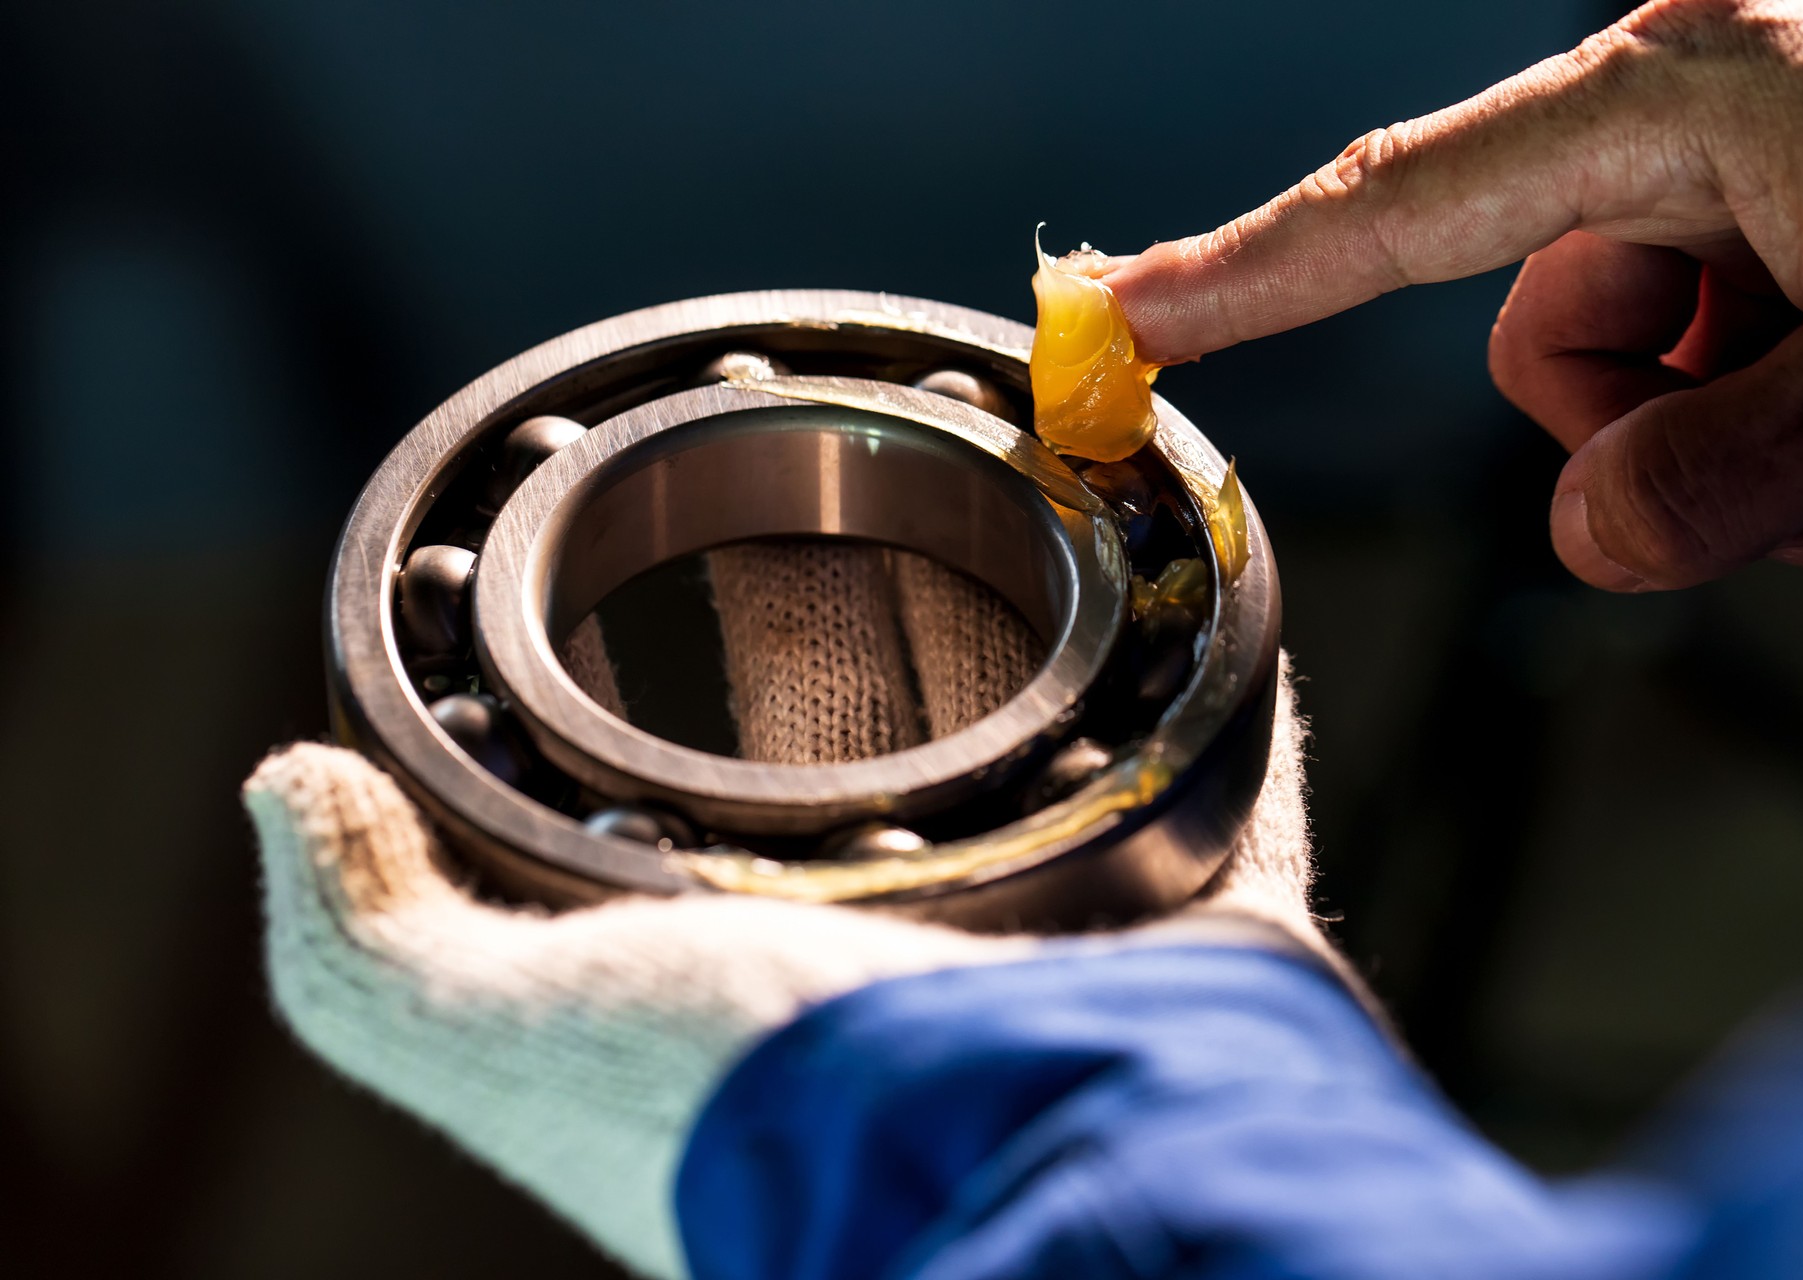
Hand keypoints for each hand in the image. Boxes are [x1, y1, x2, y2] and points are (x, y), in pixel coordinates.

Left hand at [247, 544, 1332, 1279]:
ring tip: (1023, 525)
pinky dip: (1218, 682)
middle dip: (873, 682)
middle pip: (896, 797)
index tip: (656, 618)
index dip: (677, 744)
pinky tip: (1187, 569)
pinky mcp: (1217, 912)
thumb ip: (366, 954)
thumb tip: (289, 785)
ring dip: (1045, 671)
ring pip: (1062, 771)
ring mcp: (1078, 944)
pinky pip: (1228, 767)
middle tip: (852, 530)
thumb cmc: (766, 1114)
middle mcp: (920, 978)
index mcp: (760, 1002)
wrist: (1029, 1167)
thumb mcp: (511, 1039)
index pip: (706, 843)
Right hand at [1108, 0, 1802, 591]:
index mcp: (1680, 97)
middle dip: (1642, 429)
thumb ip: (1725, 471)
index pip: (1396, 210)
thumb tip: (1588, 540)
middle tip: (1794, 471)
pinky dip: (1770, 428)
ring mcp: (1743, 168)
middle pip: (1538, 325)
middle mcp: (1690, 113)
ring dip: (1724, 444)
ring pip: (1625, 362)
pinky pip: (1702, 356)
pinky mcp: (1790, 220)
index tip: (1118, 316)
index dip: (1242, 275)